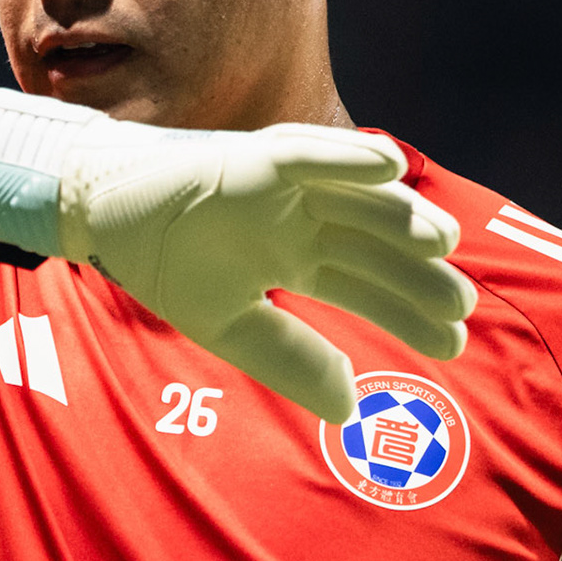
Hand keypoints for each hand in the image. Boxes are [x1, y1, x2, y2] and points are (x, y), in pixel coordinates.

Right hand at [57, 123, 475, 421]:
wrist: (99, 213)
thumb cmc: (161, 263)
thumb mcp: (227, 325)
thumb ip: (286, 359)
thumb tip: (349, 406)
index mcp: (294, 257)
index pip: (364, 285)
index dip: (407, 312)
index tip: (452, 344)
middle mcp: (300, 218)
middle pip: (373, 244)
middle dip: (418, 273)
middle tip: (462, 304)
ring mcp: (282, 184)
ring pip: (355, 199)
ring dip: (399, 215)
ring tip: (444, 242)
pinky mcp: (252, 157)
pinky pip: (307, 154)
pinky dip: (347, 157)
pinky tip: (389, 167)